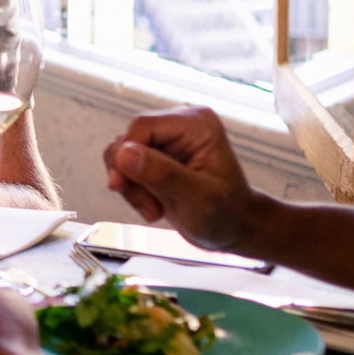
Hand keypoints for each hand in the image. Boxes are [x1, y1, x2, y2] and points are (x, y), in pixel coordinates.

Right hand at [103, 107, 269, 251]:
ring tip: (154, 208)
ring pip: (122, 155)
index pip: (142, 126)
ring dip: (131, 187)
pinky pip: (126, 167)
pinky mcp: (157, 156)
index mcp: (197, 124)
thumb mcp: (197, 197)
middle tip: (148, 205)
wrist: (232, 229)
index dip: (126, 155)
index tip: (120, 185)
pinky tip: (154, 205)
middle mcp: (180, 126)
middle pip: (127, 140)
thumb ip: (162, 173)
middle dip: (130, 177)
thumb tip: (124, 153)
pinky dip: (133, 190)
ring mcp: (167, 141)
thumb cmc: (227, 214)